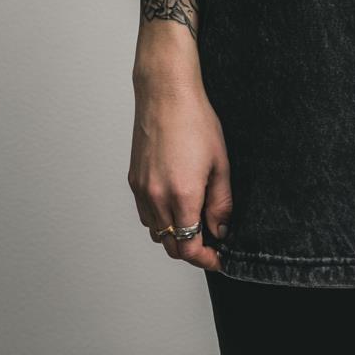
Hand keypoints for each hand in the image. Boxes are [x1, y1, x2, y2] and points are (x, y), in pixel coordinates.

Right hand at [128, 70, 232, 271]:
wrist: (166, 94)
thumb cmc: (195, 121)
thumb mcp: (220, 162)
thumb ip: (221, 202)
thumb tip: (221, 229)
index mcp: (182, 195)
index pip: (189, 247)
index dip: (205, 259)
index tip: (218, 258)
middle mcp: (157, 198)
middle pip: (171, 246)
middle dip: (192, 250)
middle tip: (211, 243)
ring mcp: (142, 190)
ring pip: (156, 232)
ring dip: (175, 235)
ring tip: (195, 221)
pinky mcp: (133, 181)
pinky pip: (145, 214)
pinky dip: (160, 220)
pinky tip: (175, 205)